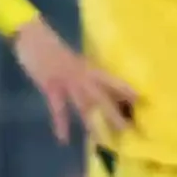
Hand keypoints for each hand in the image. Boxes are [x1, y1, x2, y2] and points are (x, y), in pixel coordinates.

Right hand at [11, 18, 135, 144]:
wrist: (32, 37)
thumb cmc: (54, 49)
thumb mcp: (75, 60)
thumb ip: (86, 73)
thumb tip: (100, 87)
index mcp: (90, 67)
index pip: (113, 81)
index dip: (128, 91)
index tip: (144, 103)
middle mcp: (83, 75)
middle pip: (104, 97)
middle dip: (116, 114)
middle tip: (129, 130)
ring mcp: (67, 81)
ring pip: (85, 105)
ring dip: (94, 123)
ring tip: (103, 140)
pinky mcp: (51, 86)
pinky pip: (58, 108)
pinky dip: (61, 124)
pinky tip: (64, 139)